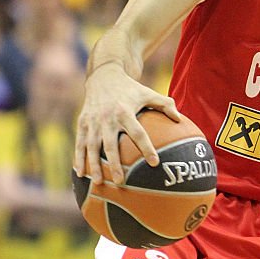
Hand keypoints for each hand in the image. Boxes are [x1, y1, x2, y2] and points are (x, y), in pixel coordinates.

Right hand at [74, 62, 179, 185]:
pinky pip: (80, 143)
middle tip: (120, 181)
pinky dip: (79, 158)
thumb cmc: (130, 88)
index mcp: (125, 112)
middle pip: (110, 144)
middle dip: (114, 164)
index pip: (138, 133)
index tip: (154, 163)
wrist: (103, 75)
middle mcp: (107, 118)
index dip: (147, 148)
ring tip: (98, 183)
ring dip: (94, 165)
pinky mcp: (82, 122)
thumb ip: (165, 104)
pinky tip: (80, 173)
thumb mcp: (148, 93)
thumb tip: (180, 120)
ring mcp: (93, 121)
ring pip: (92, 146)